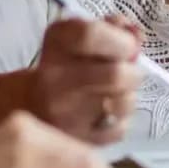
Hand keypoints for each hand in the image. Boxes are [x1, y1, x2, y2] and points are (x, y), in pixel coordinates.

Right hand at [28, 16, 141, 143]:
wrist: (32, 102)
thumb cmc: (65, 64)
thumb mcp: (80, 36)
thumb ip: (112, 28)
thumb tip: (136, 34)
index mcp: (56, 42)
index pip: (90, 35)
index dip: (120, 40)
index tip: (129, 46)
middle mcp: (53, 77)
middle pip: (116, 75)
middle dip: (132, 73)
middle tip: (127, 73)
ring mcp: (63, 112)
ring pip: (122, 103)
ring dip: (127, 97)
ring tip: (115, 93)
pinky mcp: (75, 139)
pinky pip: (119, 129)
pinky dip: (120, 120)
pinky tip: (106, 114)